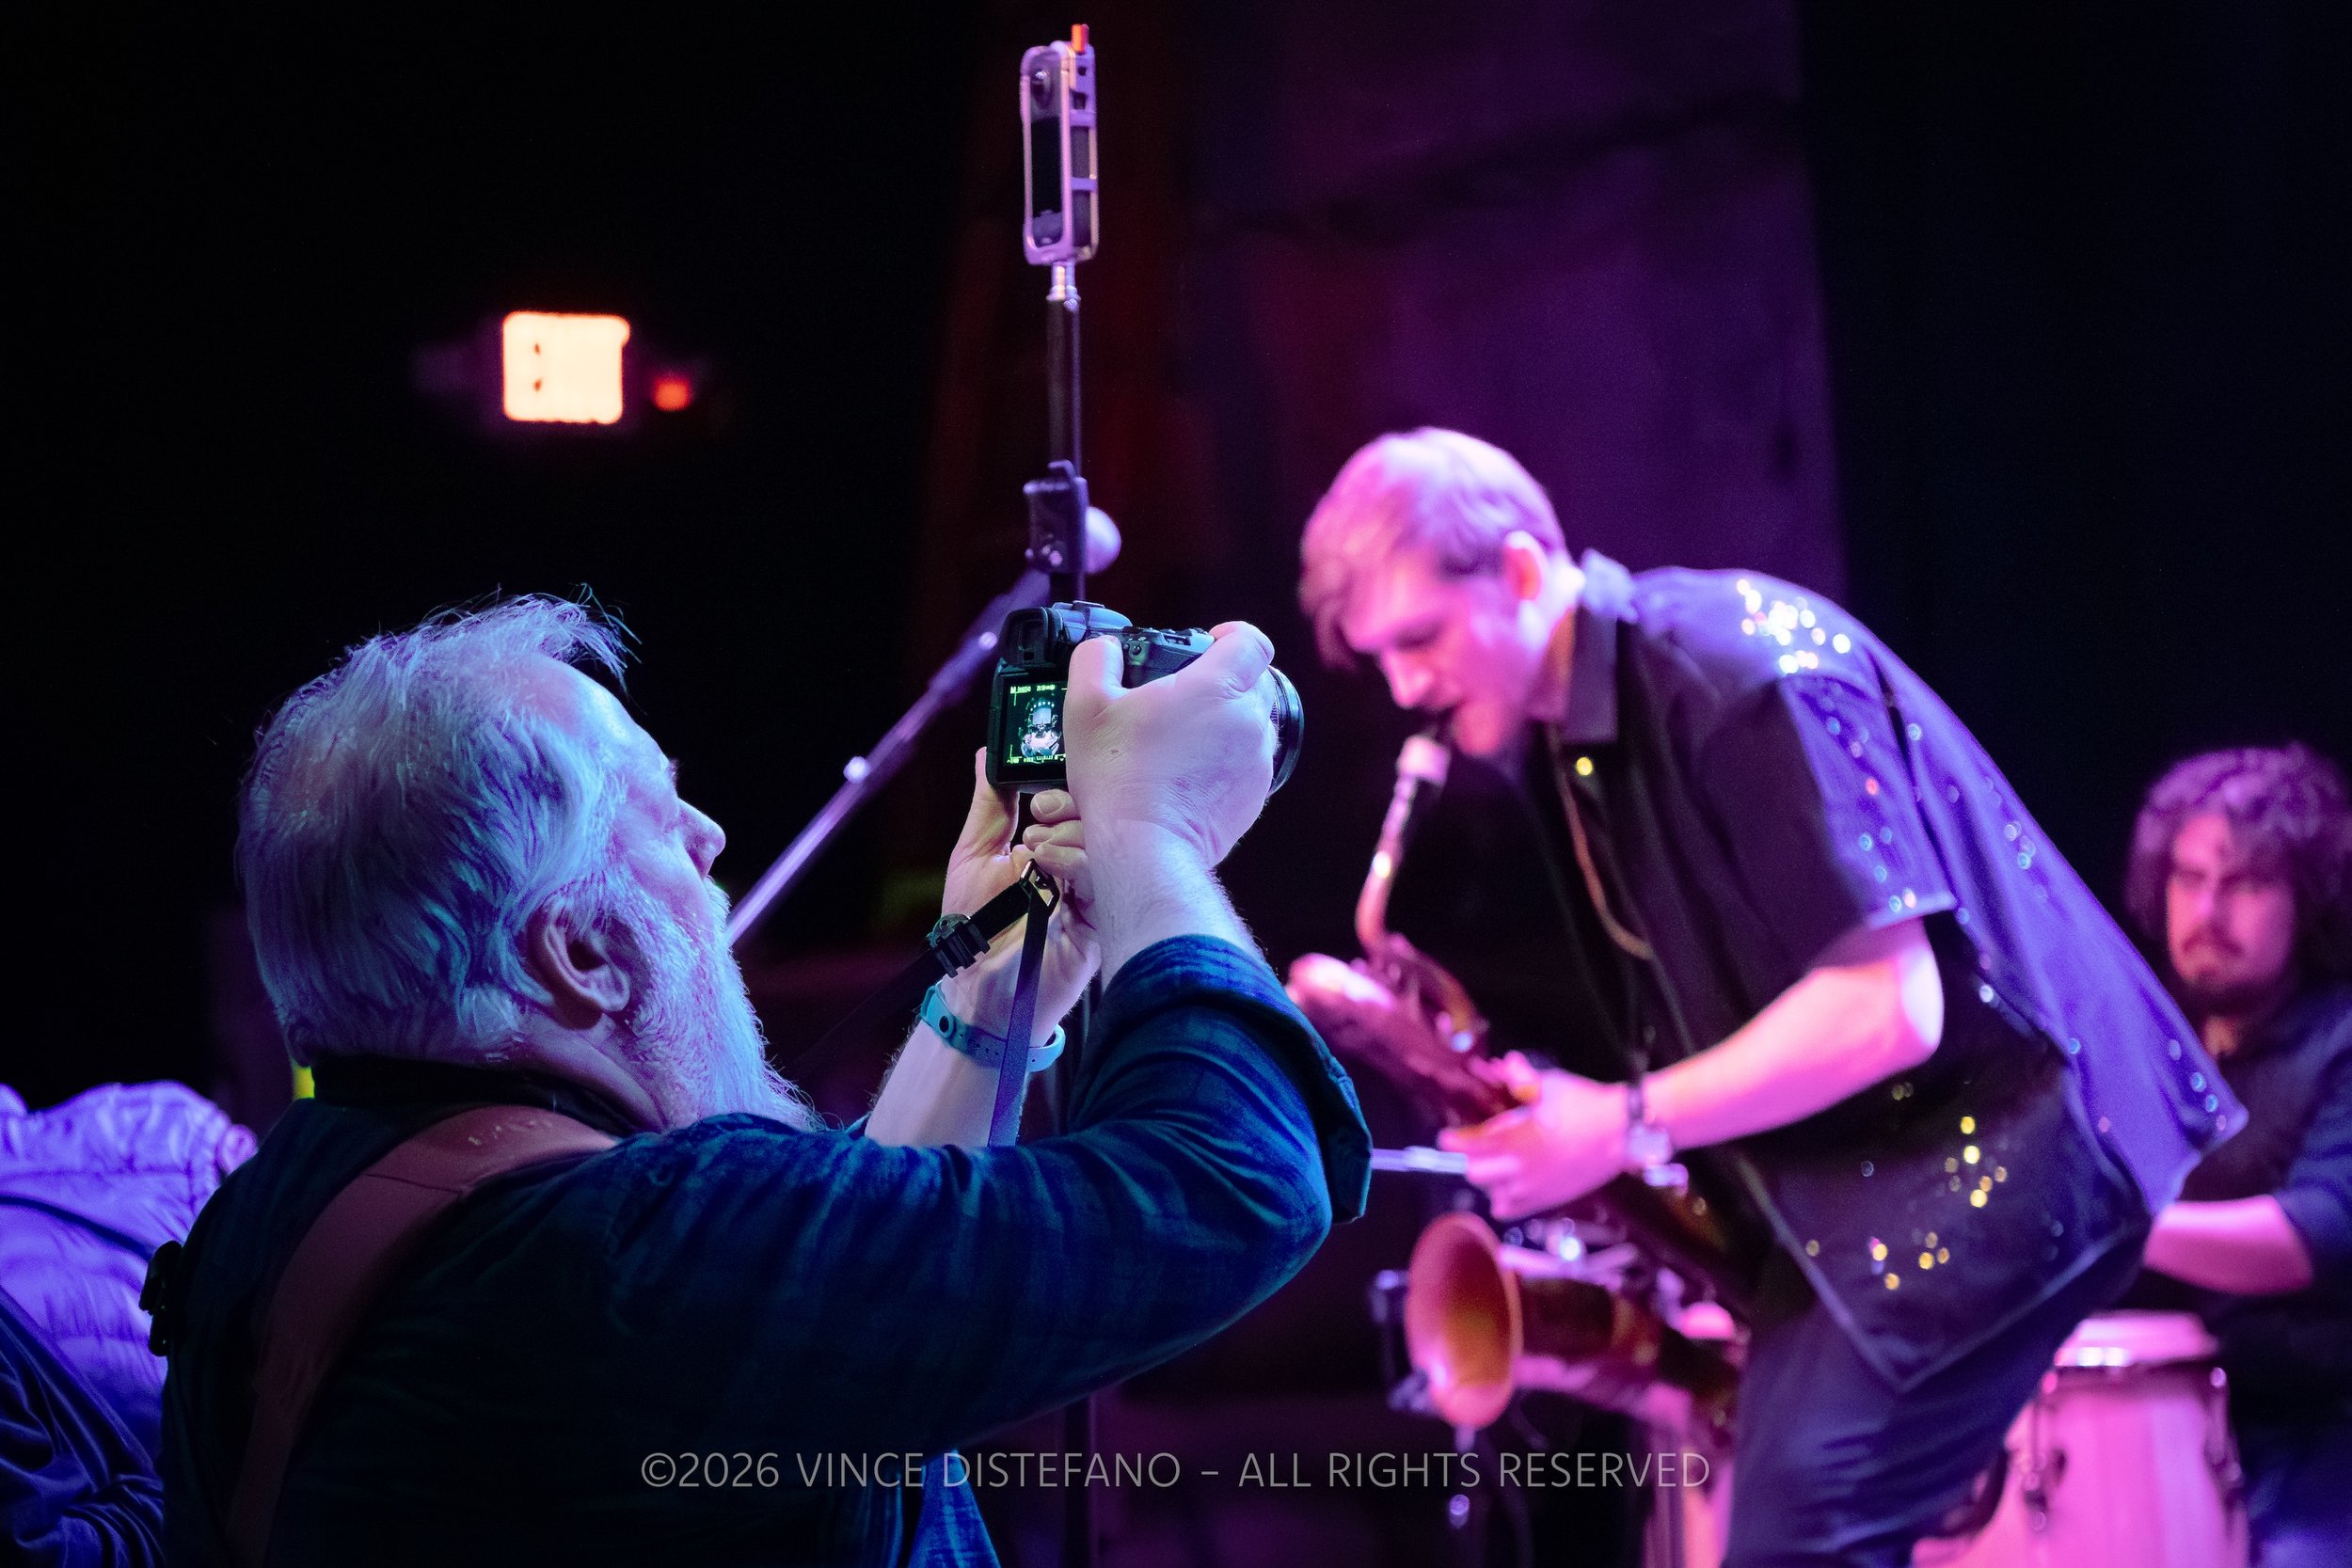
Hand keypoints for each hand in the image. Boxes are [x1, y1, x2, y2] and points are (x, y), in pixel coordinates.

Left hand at [937, 750, 1098, 1045]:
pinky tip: (1049, 870)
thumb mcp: (975, 854)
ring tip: (1036, 852)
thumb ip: (990, 805)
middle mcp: (1080, 864)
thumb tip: (989, 755)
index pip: (1077, 799)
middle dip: (1068, 805)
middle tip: (1040, 816)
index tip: (1038, 797)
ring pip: (1104, 840)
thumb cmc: (974, 929)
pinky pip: (1105, 877)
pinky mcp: (1103, 918)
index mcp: (1055, 844)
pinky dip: (1076, 863)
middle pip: (1096, 813)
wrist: (980, 992)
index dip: (1063, 787)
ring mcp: (1095, 890)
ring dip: (1068, 836)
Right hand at [1062, 621, 1279, 867]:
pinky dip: (1226, 760)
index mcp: (1217, 687)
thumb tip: (1105, 648)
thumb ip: (1095, 659)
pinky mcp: (1257, 795)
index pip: (1251, 641)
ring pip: (1253, 723)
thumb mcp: (1086, 705)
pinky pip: (1248, 762)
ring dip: (1226, 722)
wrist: (1145, 847)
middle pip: (1254, 681)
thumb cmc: (1118, 778)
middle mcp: (1249, 720)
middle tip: (1183, 696)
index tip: (1209, 643)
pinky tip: (1189, 772)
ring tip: (1183, 739)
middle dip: (1224, 680)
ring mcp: (1258, 761)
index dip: (1231, 636)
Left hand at [1438, 1055, 1628, 1219]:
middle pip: (1475, 1173)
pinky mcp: (1548, 1200)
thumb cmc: (1587, 1106)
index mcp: (1517, 1140)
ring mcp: (1534, 1189)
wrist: (1623, 1132)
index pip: (1470, 1147)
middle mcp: (1521, 1170)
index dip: (1453, 1142)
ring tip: (1496, 1164)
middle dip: (1471, 1159)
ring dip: (1489, 1180)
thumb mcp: (1551, 1085)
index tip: (1446, 1137)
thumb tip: (1506, 1065)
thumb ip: (1522, 1078)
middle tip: (1476, 1146)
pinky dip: (1505, 1199)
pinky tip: (1512, 1183)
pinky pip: (1512, 1209)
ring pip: (1492, 1194)